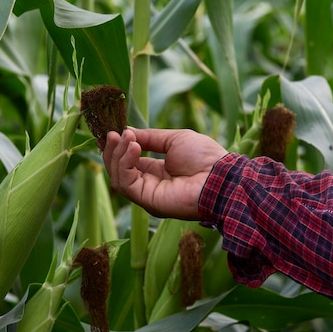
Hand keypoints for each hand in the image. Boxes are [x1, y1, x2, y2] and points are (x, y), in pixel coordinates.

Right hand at [102, 128, 227, 219]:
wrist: (220, 177)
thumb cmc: (205, 158)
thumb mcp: (174, 139)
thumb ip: (150, 137)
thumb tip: (126, 131)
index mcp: (158, 171)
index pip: (129, 160)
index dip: (119, 146)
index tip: (112, 130)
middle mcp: (150, 185)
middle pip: (119, 169)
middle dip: (114, 150)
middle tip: (112, 133)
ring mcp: (148, 195)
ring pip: (119, 177)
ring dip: (118, 154)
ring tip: (126, 137)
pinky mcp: (148, 201)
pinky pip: (126, 183)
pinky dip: (125, 164)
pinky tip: (134, 148)